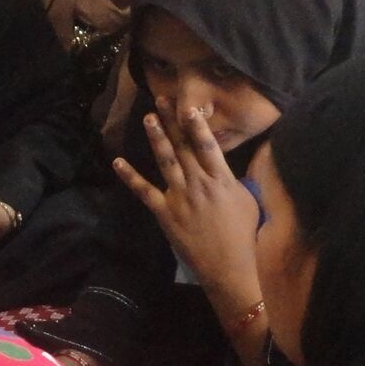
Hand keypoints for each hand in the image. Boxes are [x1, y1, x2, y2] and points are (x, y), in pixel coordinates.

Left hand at [113, 109, 259, 295]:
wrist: (228, 265)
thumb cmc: (242, 234)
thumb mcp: (247, 201)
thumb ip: (233, 180)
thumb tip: (224, 168)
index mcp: (221, 179)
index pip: (207, 145)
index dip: (197, 125)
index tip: (189, 107)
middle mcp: (199, 183)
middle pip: (184, 146)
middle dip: (173, 122)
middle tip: (162, 100)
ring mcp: (179, 197)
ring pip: (165, 161)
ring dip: (156, 138)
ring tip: (147, 118)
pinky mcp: (163, 213)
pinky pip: (144, 191)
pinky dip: (130, 176)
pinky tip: (117, 162)